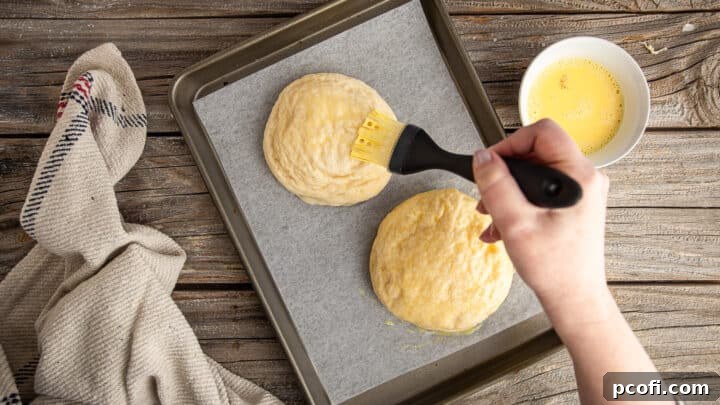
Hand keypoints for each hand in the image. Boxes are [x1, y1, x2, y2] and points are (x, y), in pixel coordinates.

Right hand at [472, 119, 611, 326]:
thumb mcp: (516, 223)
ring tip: (491, 216)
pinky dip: (517, 203)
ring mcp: (580, 192)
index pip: (542, 132)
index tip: (490, 164)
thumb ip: (496, 185)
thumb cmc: (556, 268)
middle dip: (504, 173)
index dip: (510, 143)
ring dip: (507, 191)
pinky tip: (502, 226)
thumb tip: (482, 157)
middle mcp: (584, 179)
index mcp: (578, 176)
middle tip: (486, 195)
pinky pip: (539, 190)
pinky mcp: (573, 204)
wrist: (574, 299)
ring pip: (535, 172)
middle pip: (536, 151)